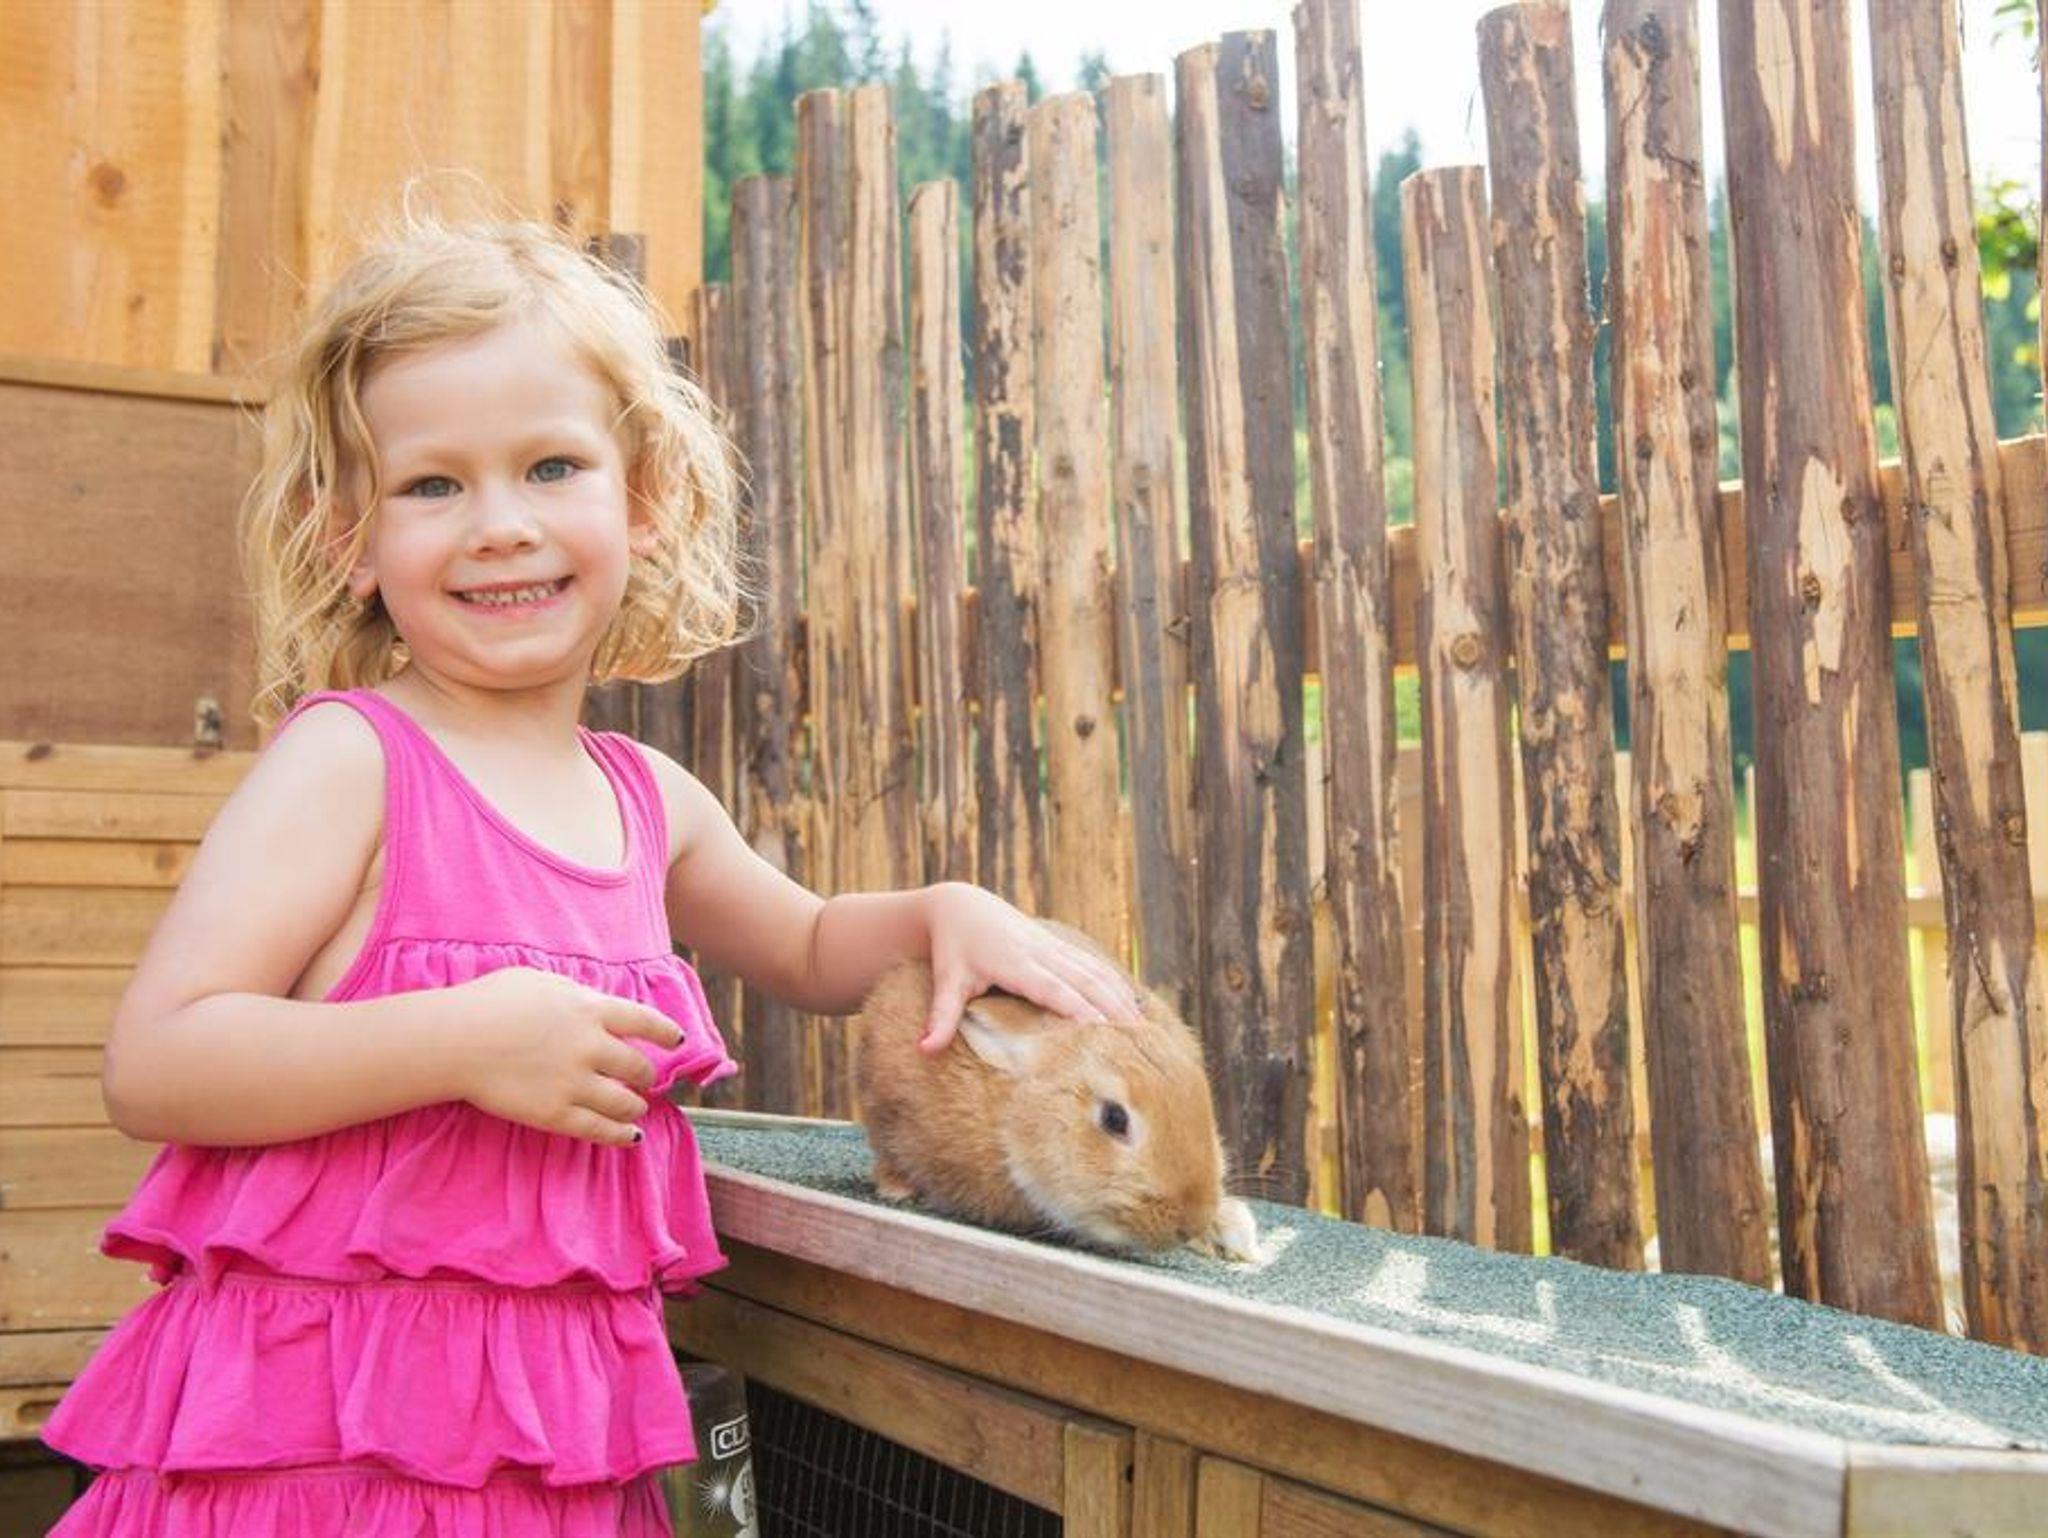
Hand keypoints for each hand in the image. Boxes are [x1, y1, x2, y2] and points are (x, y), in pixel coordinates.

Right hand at [445, 967, 683, 1144]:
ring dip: (636, 1106)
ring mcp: (575, 1083)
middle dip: (645, 1075)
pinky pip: (600, 1130)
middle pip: (638, 1067)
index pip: (645, 1021)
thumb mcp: (540, 982)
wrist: (456, 1041)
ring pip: (626, 1102)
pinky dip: (621, 1135)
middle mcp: (592, 1046)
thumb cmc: (490, 1002)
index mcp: (591, 1009)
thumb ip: (573, 994)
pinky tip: (630, 1137)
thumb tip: (591, 1002)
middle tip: (644, 1079)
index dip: (665, 1033)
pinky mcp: (556, 1114)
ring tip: (637, 1108)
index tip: (677, 1041)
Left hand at [919, 884, 1143, 1052]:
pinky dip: (1115, 983)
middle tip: (1138, 1041)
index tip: (1103, 1034)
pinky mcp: (1059, 946)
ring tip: (1145, 1030)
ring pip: (1095, 972)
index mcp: (1017, 962)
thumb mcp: (947, 981)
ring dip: (1120, 998)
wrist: (961, 905)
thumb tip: (923, 1050)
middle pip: (1086, 982)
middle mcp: (1041, 953)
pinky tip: (1133, 1005)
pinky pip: (1093, 965)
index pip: (1055, 990)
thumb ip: (941, 1016)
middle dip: (1112, 1009)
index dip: (1080, 1011)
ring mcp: (1053, 947)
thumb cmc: (952, 948)